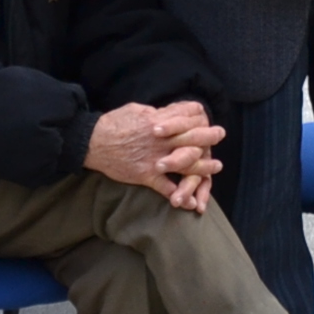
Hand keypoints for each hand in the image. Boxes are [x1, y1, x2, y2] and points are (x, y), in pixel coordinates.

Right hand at [86, 101, 227, 206]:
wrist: (92, 143)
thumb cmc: (114, 123)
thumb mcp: (138, 110)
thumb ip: (157, 113)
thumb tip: (170, 112)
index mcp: (159, 122)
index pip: (186, 117)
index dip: (199, 117)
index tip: (206, 117)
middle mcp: (161, 141)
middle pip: (192, 138)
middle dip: (209, 136)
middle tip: (220, 134)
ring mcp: (155, 159)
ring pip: (185, 164)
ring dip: (203, 167)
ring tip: (216, 167)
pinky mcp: (146, 176)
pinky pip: (166, 188)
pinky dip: (179, 196)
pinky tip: (191, 203)